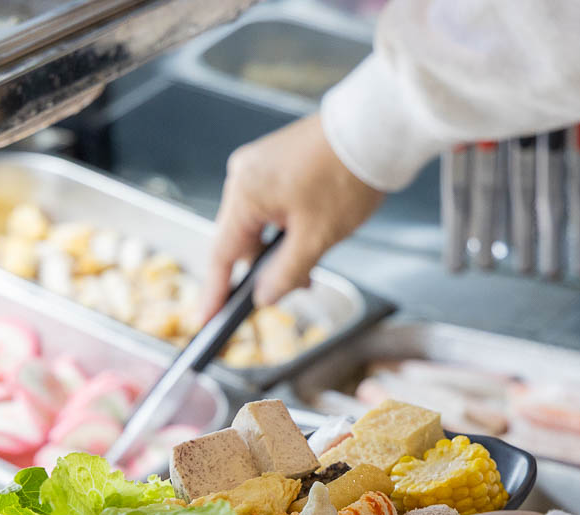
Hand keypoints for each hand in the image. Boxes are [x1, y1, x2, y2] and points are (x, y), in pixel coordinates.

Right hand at [203, 114, 383, 317]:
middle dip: (265, 269)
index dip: (215, 292)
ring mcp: (259, 166)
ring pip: (258, 224)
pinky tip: (310, 236)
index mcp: (245, 193)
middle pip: (240, 239)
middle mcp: (244, 175)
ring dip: (280, 248)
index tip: (204, 320)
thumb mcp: (317, 237)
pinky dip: (285, 227)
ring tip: (314, 260)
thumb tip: (264, 297)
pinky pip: (270, 205)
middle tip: (298, 286)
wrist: (375, 130)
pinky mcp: (276, 162)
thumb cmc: (347, 175)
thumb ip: (286, 273)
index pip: (223, 254)